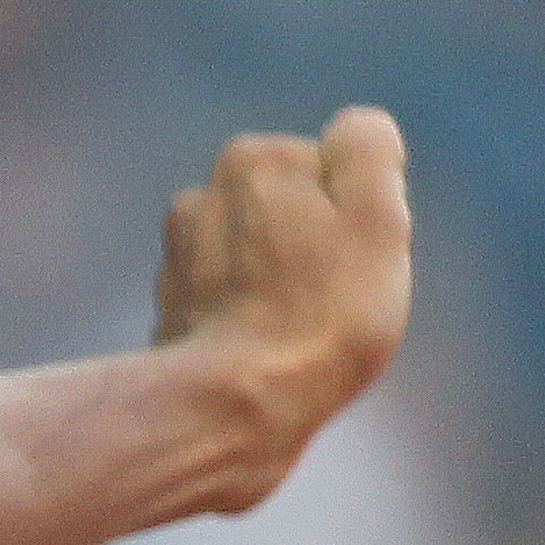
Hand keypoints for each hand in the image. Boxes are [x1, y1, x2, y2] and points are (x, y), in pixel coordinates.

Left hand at [153, 107, 412, 507]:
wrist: (233, 411)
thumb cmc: (318, 313)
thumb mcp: (375, 212)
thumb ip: (368, 150)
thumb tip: (351, 133)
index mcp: (251, 160)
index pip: (336, 169)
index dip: (359, 214)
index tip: (354, 256)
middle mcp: (199, 201)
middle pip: (292, 215)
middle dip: (315, 249)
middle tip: (330, 299)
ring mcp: (176, 265)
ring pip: (260, 262)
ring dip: (280, 289)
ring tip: (294, 333)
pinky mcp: (169, 323)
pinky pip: (230, 310)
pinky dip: (247, 327)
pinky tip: (260, 358)